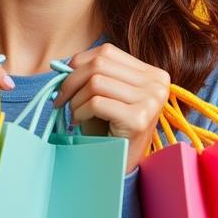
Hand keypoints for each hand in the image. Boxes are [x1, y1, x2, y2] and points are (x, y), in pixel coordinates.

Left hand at [54, 42, 170, 174]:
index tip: (64, 78)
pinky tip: (80, 122)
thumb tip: (61, 62)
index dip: (79, 62)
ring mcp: (151, 101)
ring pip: (96, 82)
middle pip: (100, 64)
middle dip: (71, 80)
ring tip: (75, 113)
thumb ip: (93, 73)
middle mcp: (157, 84)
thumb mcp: (106, 94)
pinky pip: (96, 103)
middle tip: (60, 97)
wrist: (119, 165)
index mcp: (153, 74)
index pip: (107, 52)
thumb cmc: (110, 128)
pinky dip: (80, 112)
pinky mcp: (139, 119)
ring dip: (76, 99)